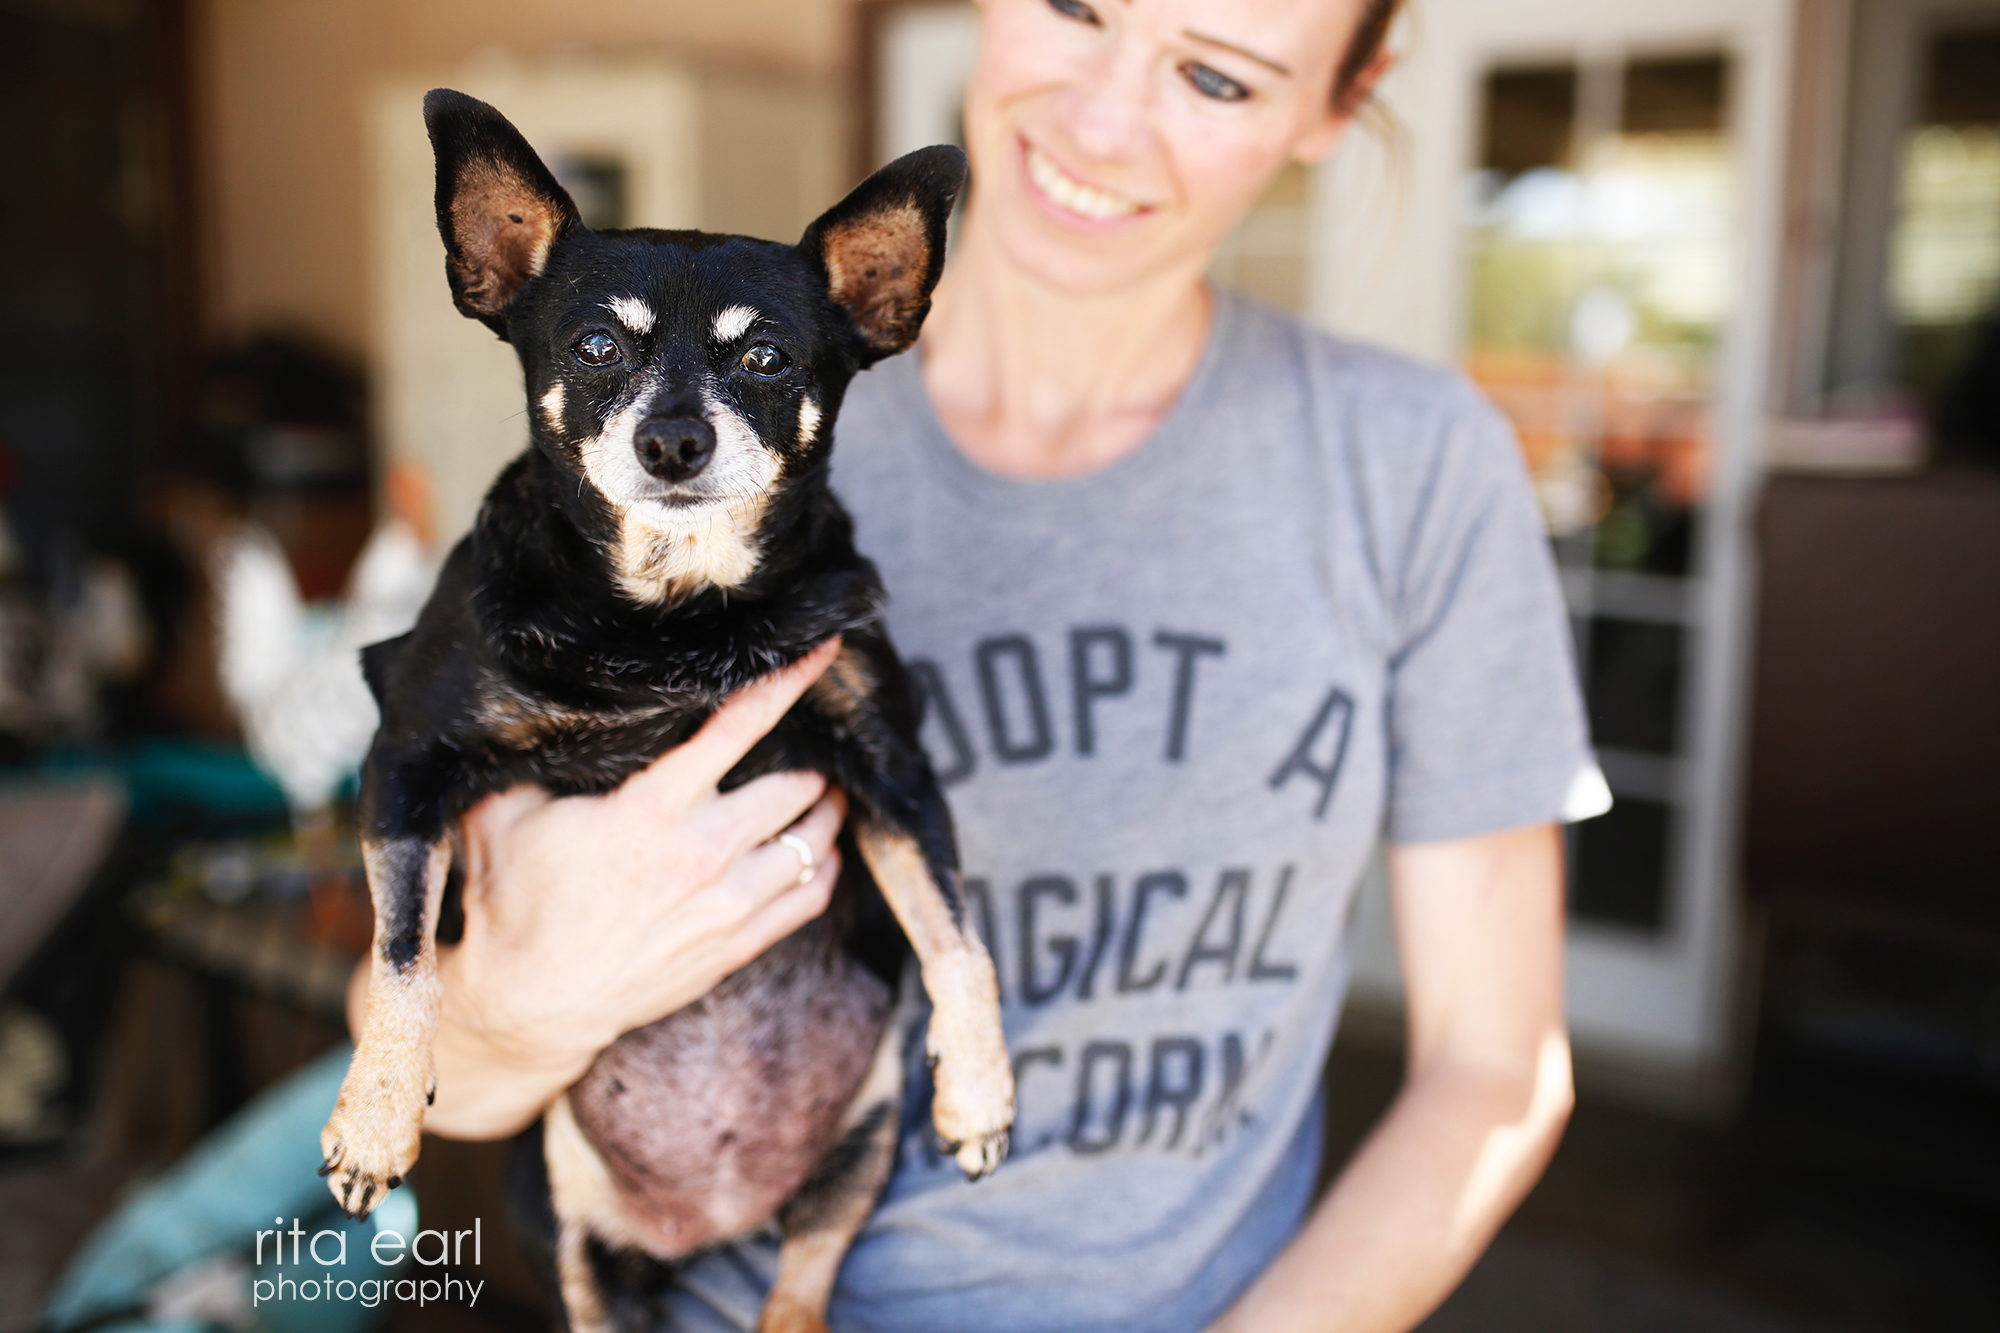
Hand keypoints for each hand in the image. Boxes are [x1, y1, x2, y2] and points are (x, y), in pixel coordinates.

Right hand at [361, 638, 847, 1138]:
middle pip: (796, 788)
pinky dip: (825, 867)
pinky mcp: (736, 947)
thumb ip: (536, 759)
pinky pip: (810, 898)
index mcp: (651, 811)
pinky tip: (819, 851)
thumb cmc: (514, 903)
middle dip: (809, 761)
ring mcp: (727, 904)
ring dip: (825, 812)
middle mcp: (702, 854)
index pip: (738, 728)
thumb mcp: (506, 815)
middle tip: (812, 746)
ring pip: (813, 843)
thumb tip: (542, 704)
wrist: (530, 1005)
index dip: (788, 683)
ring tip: (824, 793)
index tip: (824, 651)